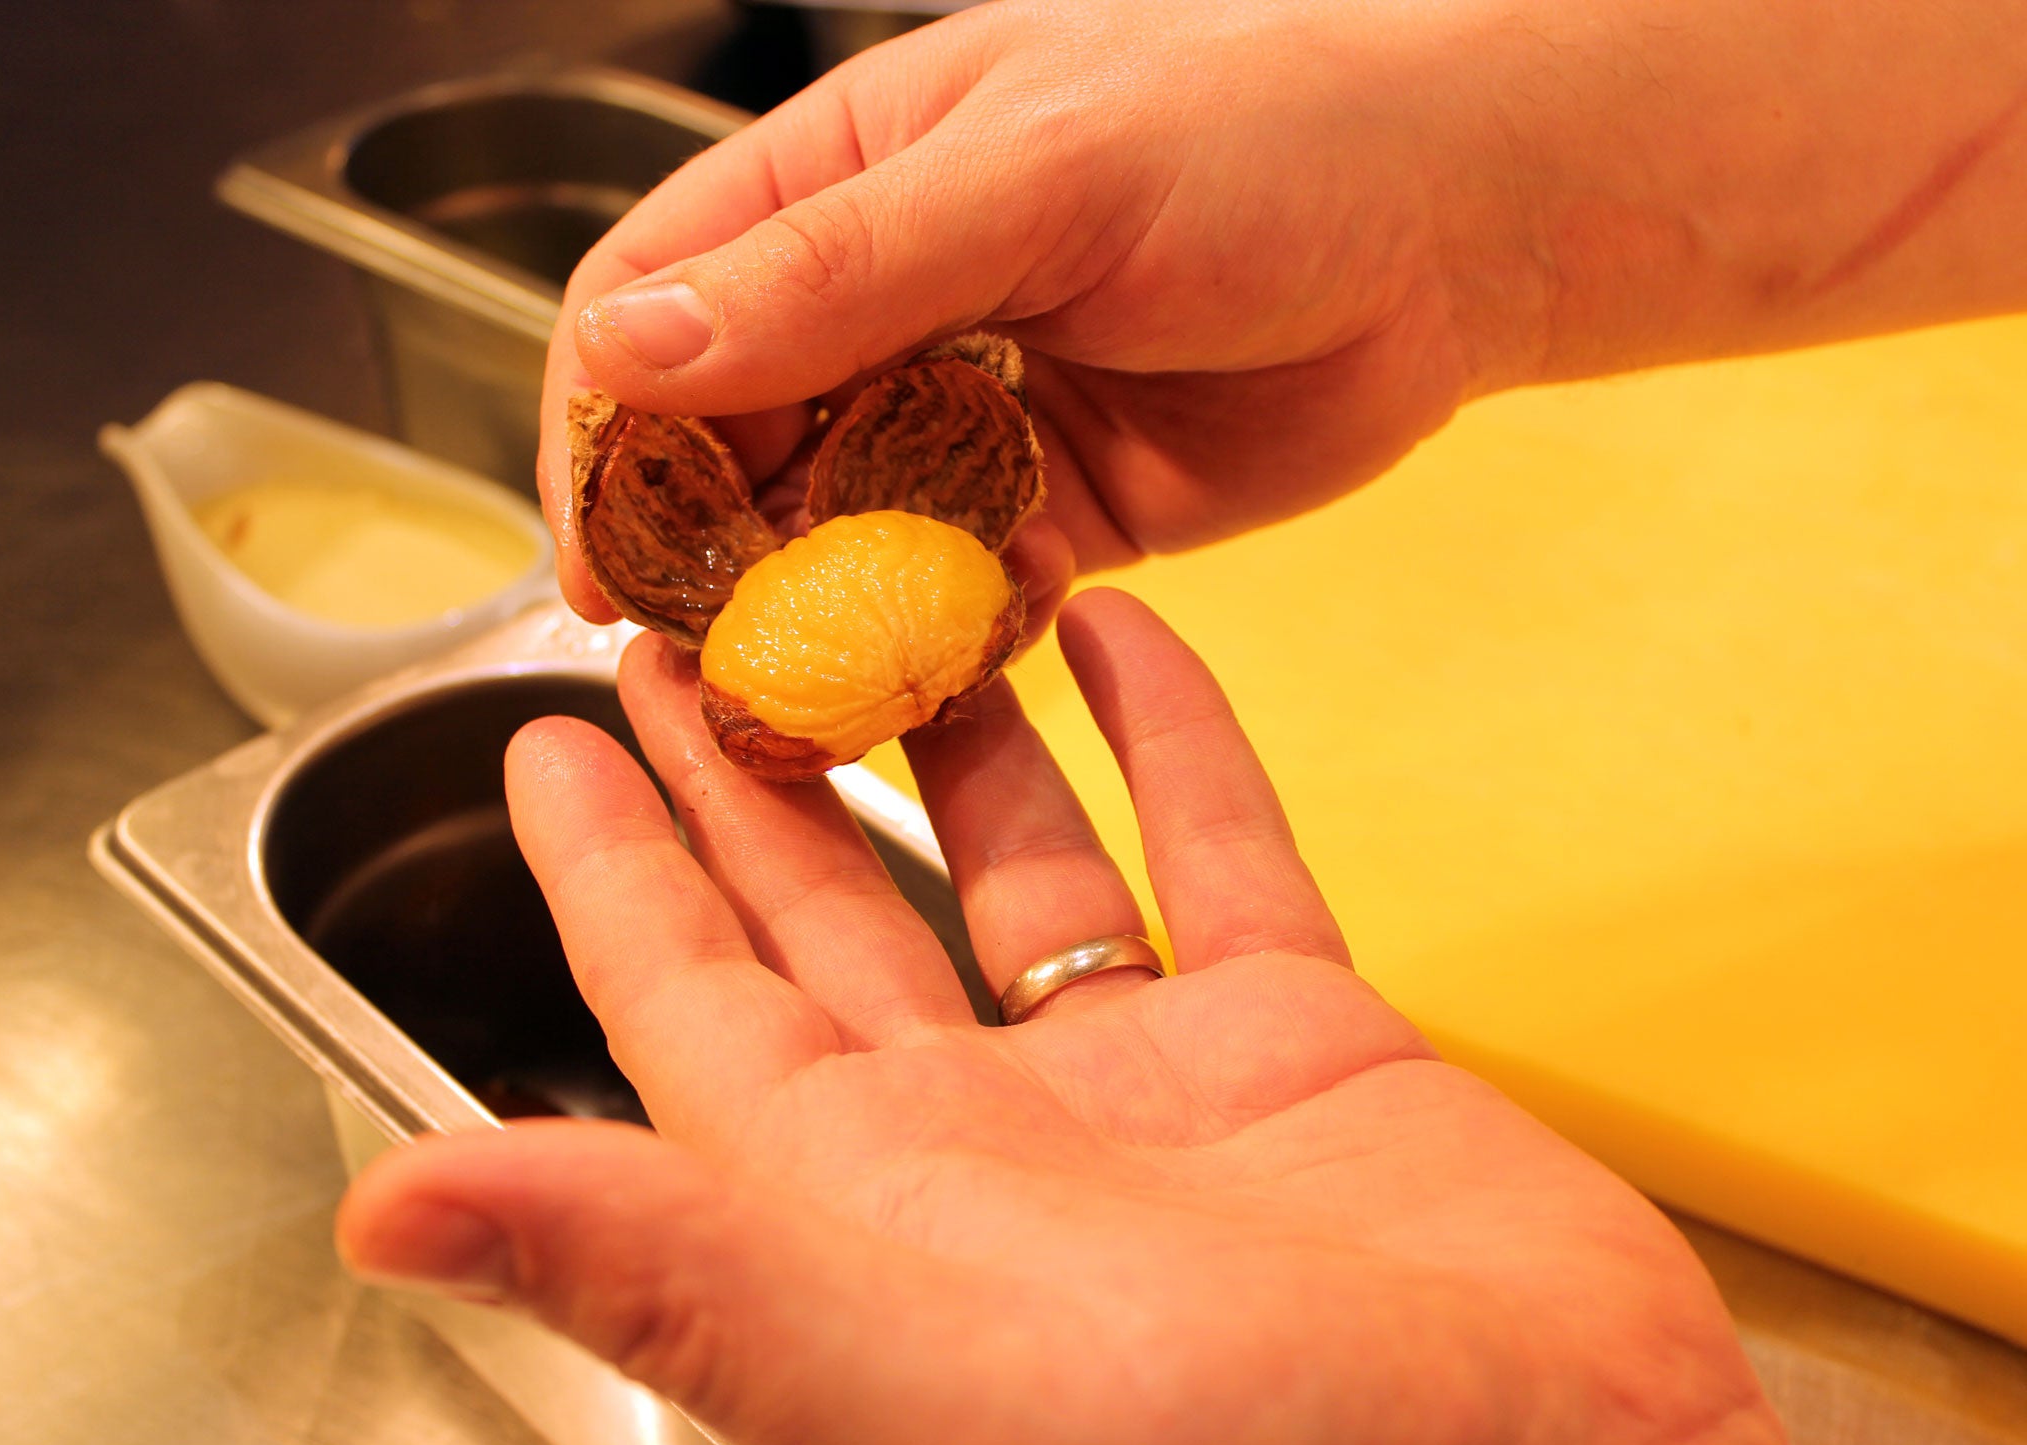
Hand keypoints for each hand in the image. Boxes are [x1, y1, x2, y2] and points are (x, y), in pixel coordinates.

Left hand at [339, 590, 1894, 1444]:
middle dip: (751, 764)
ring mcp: (1150, 1081)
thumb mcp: (908, 1379)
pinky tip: (1127, 637)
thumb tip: (386, 1208)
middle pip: (831, 907)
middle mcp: (988, 1134)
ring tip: (898, 581)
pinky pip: (1217, 853)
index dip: (611, 865)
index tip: (554, 732)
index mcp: (863, 1203)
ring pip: (1020, 858)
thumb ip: (664, 1272)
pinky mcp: (1302, 1038)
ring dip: (955, 724)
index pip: (686, 998)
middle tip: (693, 620)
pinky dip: (1171, 742)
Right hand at [538, 0, 1514, 620]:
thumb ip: (835, 271)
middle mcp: (883, 304)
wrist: (1463, 219)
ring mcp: (967, 416)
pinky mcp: (1056, 510)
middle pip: (732, 445)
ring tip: (820, 690)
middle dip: (713, 553)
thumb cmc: (1262, 129)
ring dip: (821, 612)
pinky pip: (961, 592)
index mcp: (839, 184)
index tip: (604, 561)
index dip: (609, 433)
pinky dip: (946, 637)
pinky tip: (960, 665)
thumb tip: (631, 352)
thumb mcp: (1036, 177)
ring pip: (837, 535)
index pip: (653, 308)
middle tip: (706, 661)